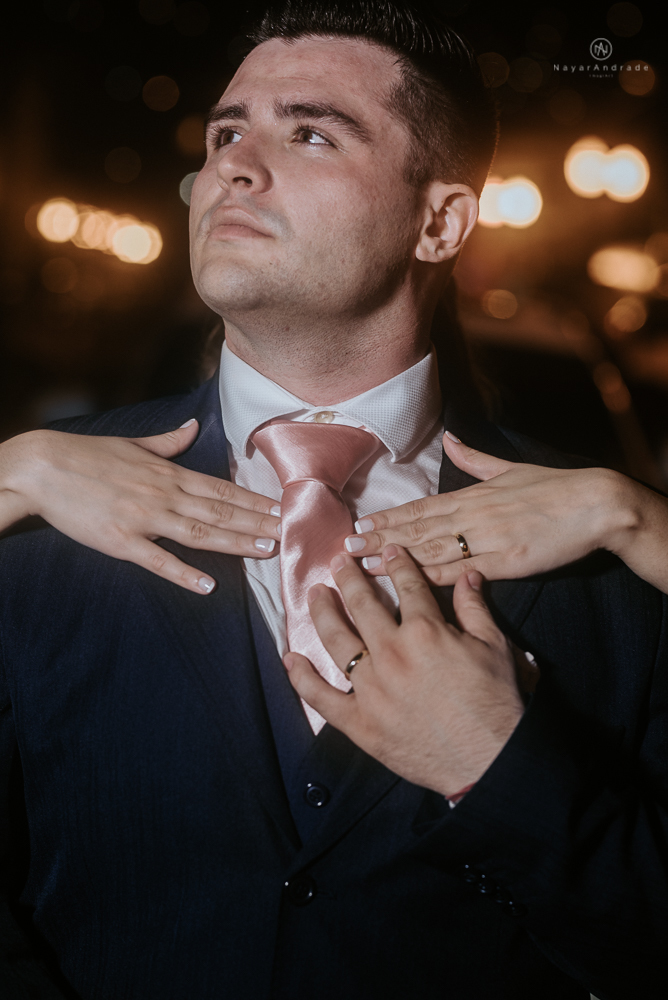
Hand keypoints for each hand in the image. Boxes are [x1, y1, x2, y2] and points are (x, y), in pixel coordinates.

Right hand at [0, 420, 280, 593]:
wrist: (43, 467)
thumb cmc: (87, 455)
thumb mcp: (133, 444)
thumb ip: (169, 441)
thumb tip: (193, 427)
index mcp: (169, 473)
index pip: (222, 489)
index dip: (255, 500)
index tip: (282, 507)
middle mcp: (164, 495)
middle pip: (221, 512)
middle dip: (258, 523)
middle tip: (291, 532)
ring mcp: (144, 518)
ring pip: (200, 533)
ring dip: (236, 543)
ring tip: (266, 552)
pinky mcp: (121, 541)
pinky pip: (158, 560)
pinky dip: (184, 573)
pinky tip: (208, 585)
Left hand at [284, 546, 523, 795]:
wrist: (489, 759)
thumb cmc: (496, 704)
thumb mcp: (494, 648)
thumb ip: (475, 608)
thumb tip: (468, 576)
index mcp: (425, 632)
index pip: (407, 586)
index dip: (397, 565)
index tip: (388, 551)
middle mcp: (392, 654)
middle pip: (363, 605)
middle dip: (349, 578)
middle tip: (339, 561)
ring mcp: (371, 688)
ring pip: (336, 640)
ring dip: (322, 612)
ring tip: (315, 594)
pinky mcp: (359, 722)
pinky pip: (322, 697)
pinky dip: (302, 678)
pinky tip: (292, 659)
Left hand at [345, 432, 635, 585]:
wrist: (597, 505)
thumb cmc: (556, 488)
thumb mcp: (512, 467)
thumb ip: (476, 459)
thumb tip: (452, 439)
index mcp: (473, 496)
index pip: (420, 508)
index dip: (388, 518)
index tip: (360, 524)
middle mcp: (474, 516)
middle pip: (416, 529)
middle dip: (378, 539)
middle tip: (345, 548)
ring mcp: (488, 539)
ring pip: (432, 549)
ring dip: (394, 559)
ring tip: (362, 566)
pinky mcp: (506, 561)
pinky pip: (463, 571)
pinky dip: (433, 576)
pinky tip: (407, 583)